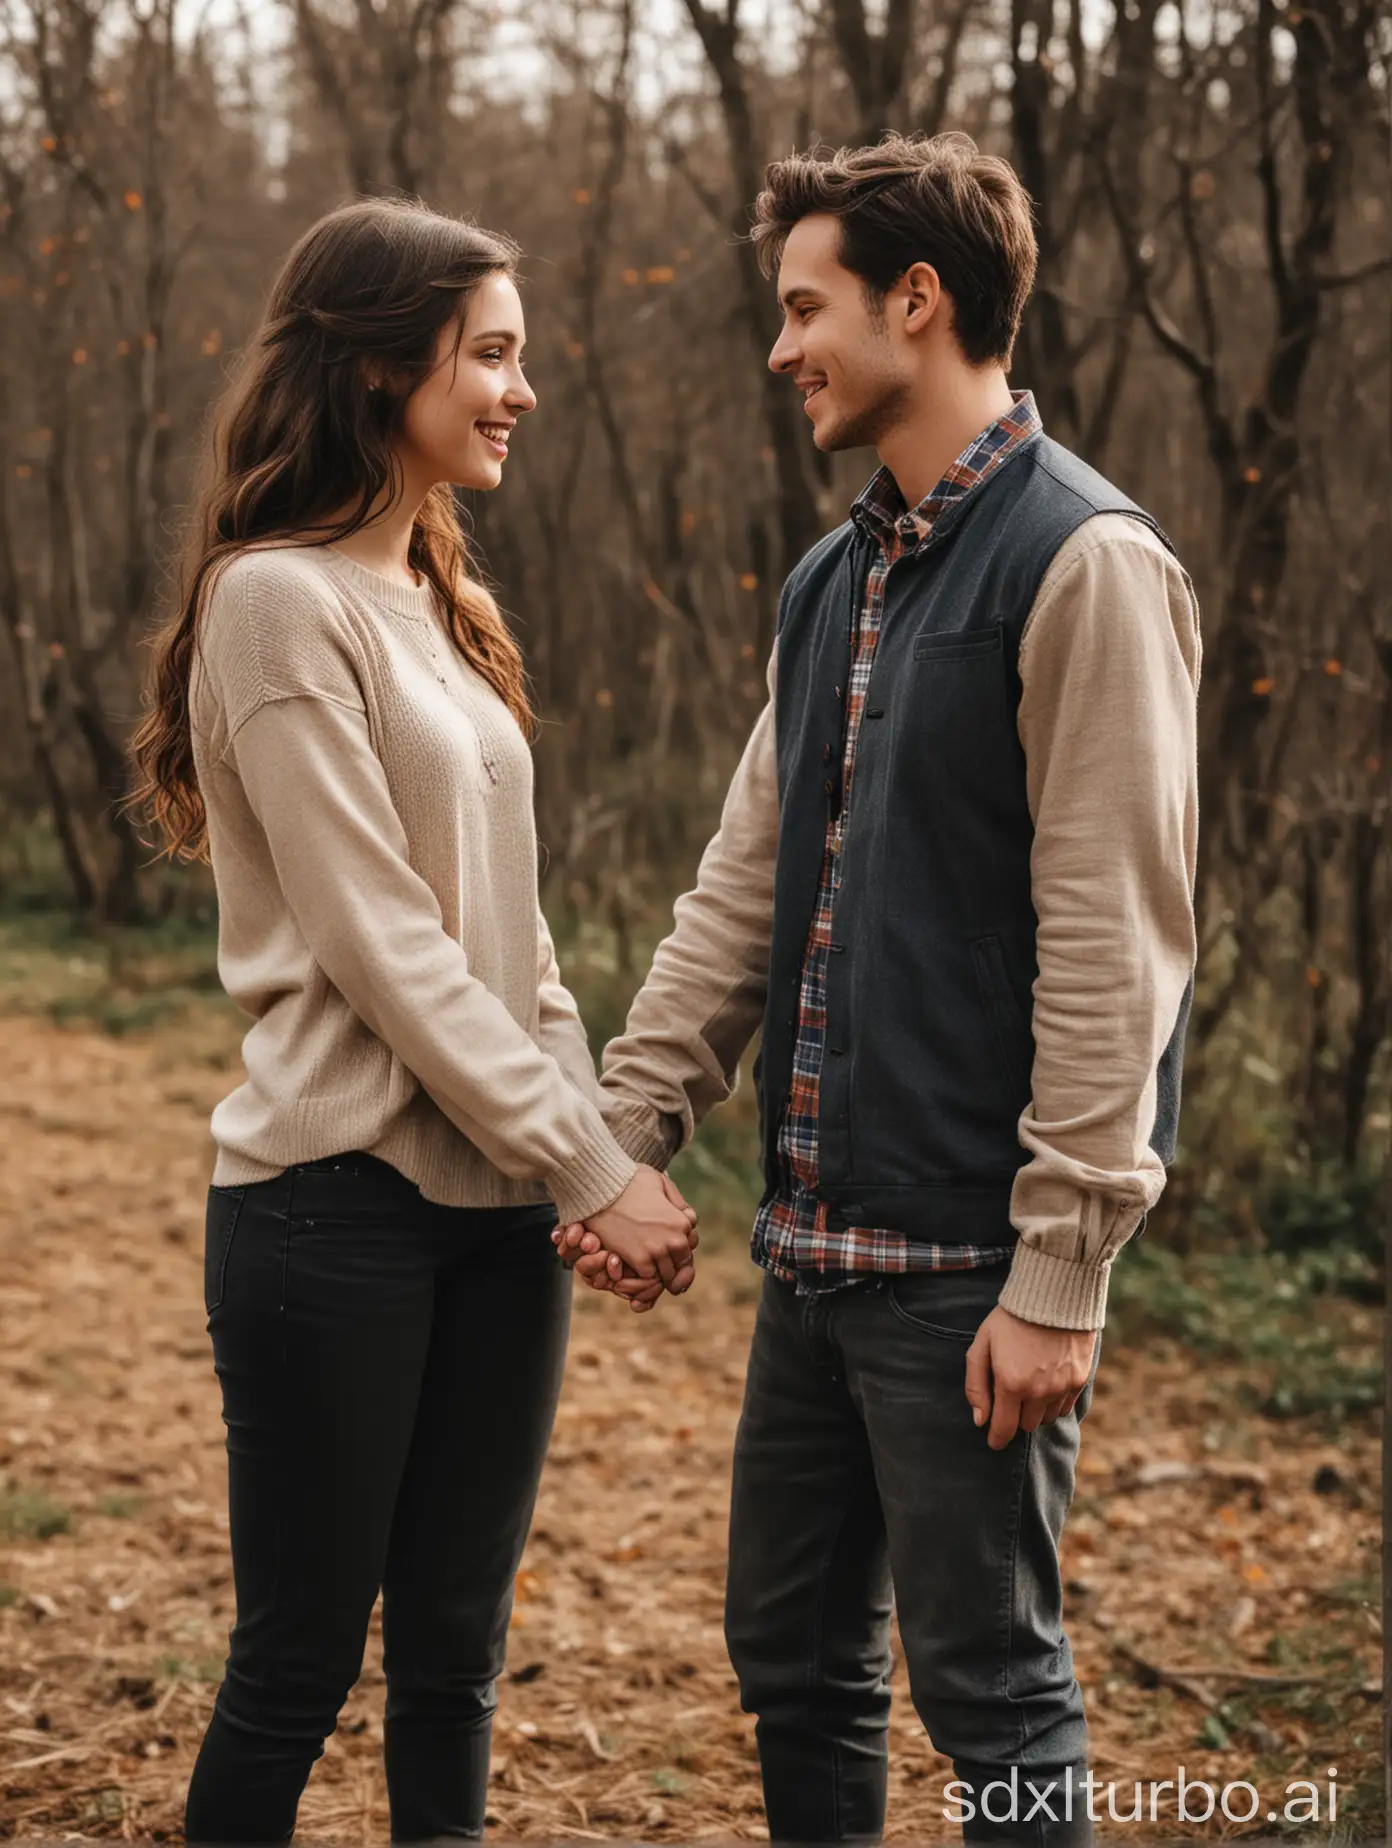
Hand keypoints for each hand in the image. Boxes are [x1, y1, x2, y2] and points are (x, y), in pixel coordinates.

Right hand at [565, 1165, 694, 1290]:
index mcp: (682, 1222)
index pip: (690, 1244)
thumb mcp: (661, 1181)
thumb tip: (688, 1217)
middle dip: (670, 1259)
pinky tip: (632, 1258)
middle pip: (681, 1262)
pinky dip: (642, 1272)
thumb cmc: (630, 1180)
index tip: (662, 1238)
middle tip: (652, 1250)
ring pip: (666, 1273)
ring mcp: (657, 1252)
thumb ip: (677, 1202)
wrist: (601, 1189)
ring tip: (643, 1256)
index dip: (677, 1242)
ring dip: (657, 1268)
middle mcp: (675, 1240)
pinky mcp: (639, 1260)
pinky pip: (648, 1276)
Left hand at [964, 1306, 1096, 1449]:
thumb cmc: (1011, 1319)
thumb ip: (976, 1385)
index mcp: (1011, 1383)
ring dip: (1035, 1411)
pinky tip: (1047, 1383)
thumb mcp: (981, 1345)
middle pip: (1026, 1425)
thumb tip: (980, 1421)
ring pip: (1046, 1418)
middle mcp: (1039, 1391)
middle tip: (1010, 1398)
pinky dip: (1054, 1402)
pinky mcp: (1080, 1380)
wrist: (1053, 1295)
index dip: (996, 1439)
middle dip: (1015, 1417)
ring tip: (1029, 1386)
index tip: (993, 1441)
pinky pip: (1064, 1407)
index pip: (1004, 1428)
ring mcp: (1062, 1387)